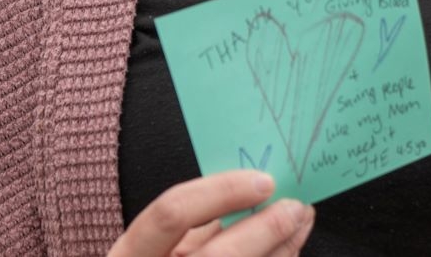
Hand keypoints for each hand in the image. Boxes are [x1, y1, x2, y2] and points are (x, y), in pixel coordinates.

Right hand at [108, 170, 314, 256]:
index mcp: (130, 256)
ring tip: (300, 226)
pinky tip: (287, 252)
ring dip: (279, 252)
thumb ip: (196, 220)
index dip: (222, 193)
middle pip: (218, 256)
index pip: (172, 214)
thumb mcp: (158, 246)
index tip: (265, 181)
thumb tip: (256, 186)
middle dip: (265, 228)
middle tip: (298, 207)